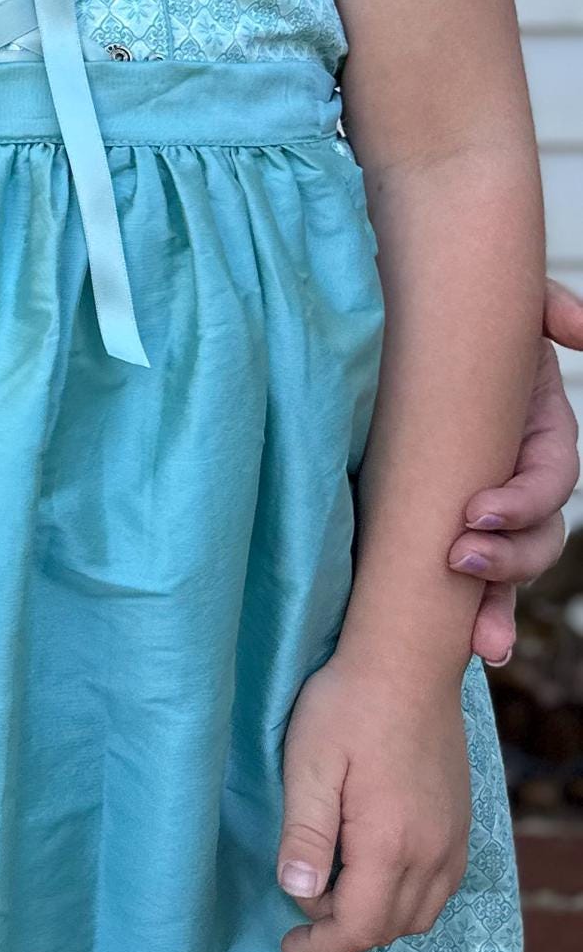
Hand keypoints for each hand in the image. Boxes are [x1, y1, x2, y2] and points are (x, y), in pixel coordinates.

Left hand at [276, 649, 471, 951]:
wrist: (407, 664)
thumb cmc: (347, 708)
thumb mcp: (308, 765)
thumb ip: (304, 833)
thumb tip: (296, 891)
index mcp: (389, 845)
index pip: (358, 927)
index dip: (320, 946)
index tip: (288, 943)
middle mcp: (431, 854)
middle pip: (390, 927)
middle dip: (343, 931)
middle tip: (303, 899)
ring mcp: (453, 840)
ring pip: (420, 914)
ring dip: (376, 917)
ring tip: (334, 886)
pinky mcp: (460, 824)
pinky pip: (440, 887)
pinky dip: (407, 898)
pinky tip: (375, 869)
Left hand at [454, 278, 581, 663]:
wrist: (388, 326)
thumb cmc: (446, 311)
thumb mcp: (499, 305)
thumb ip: (543, 307)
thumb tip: (580, 329)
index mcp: (537, 433)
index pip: (550, 481)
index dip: (524, 501)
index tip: (475, 510)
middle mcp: (516, 479)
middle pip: (538, 539)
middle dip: (508, 563)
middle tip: (458, 560)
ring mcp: (481, 511)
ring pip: (508, 572)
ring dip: (496, 607)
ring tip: (475, 637)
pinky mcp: (434, 526)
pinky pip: (461, 583)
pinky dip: (468, 616)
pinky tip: (462, 646)